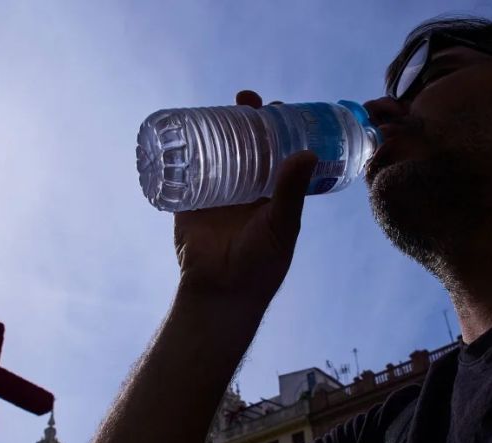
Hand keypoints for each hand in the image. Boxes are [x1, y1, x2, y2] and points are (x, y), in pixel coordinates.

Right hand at [174, 90, 317, 307]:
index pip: (277, 150)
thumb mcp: (282, 225)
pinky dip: (183, 150)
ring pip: (216, 152)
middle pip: (245, 144)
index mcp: (272, 192)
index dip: (277, 127)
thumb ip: (292, 192)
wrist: (221, 292)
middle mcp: (245, 188)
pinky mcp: (189, 201)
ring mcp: (216, 192)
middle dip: (245, 119)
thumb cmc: (260, 265)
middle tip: (247, 100)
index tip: (278, 106)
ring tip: (220, 107)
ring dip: (216, 127)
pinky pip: (185, 170)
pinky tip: (184, 127)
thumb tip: (308, 152)